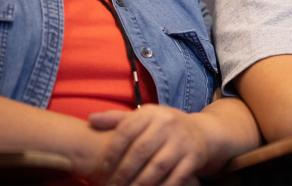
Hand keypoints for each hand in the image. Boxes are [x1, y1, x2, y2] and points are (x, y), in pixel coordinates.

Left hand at [89, 104, 212, 185]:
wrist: (201, 133)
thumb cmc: (163, 127)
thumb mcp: (144, 117)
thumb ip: (117, 119)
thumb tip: (91, 119)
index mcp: (152, 113)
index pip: (126, 131)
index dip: (111, 152)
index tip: (100, 170)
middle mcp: (168, 124)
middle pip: (140, 151)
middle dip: (122, 173)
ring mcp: (182, 142)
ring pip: (157, 167)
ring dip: (139, 184)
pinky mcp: (193, 158)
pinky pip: (175, 178)